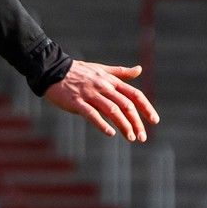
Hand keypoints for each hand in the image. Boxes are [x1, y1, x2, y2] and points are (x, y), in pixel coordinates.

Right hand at [43, 61, 158, 142]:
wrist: (52, 69)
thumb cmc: (77, 71)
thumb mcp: (101, 69)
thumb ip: (121, 72)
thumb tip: (139, 69)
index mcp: (111, 81)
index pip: (134, 94)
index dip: (146, 107)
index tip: (154, 120)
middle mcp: (103, 87)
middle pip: (126, 105)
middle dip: (136, 122)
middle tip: (142, 137)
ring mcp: (90, 94)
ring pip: (112, 110)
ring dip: (123, 124)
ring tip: (130, 137)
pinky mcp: (76, 101)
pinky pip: (91, 113)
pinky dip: (101, 123)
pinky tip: (110, 133)